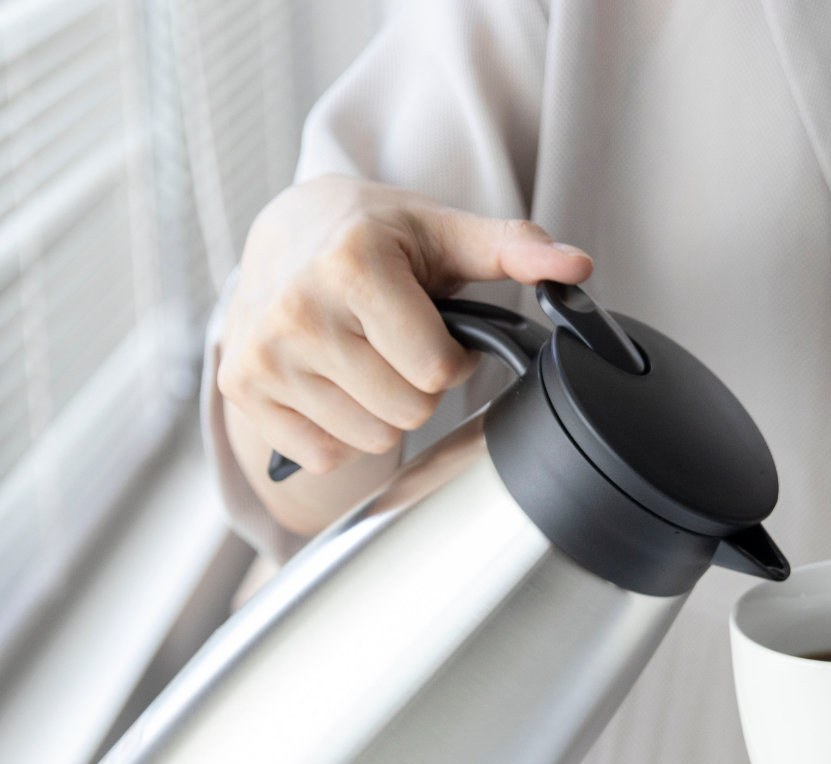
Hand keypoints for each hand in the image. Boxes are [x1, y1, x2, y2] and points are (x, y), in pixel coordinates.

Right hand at [216, 174, 592, 528]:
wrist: (284, 230)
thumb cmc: (374, 234)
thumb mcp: (444, 231)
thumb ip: (514, 249)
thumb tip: (575, 265)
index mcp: (352, 263)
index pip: (435, 370)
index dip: (451, 358)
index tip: (434, 330)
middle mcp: (297, 310)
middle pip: (407, 411)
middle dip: (418, 386)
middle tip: (398, 345)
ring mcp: (263, 355)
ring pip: (370, 439)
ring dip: (382, 410)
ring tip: (366, 359)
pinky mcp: (243, 390)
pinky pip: (326, 455)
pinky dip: (341, 429)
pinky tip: (334, 381)